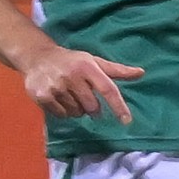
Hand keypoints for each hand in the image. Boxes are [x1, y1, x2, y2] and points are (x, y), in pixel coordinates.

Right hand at [19, 39, 141, 122]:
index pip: (107, 89)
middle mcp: (72, 76)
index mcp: (87, 66)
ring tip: (69, 94)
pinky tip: (59, 98)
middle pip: (92, 107)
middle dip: (92, 108)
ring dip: (76, 108)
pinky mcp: (43, 96)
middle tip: (84, 97)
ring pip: (76, 112)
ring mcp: (56, 87)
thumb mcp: (93, 61)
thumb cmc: (72, 61)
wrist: (38, 57)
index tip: (126, 121)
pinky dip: (63, 111)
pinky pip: (62, 115)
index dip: (118, 106)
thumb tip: (141, 73)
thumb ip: (116, 70)